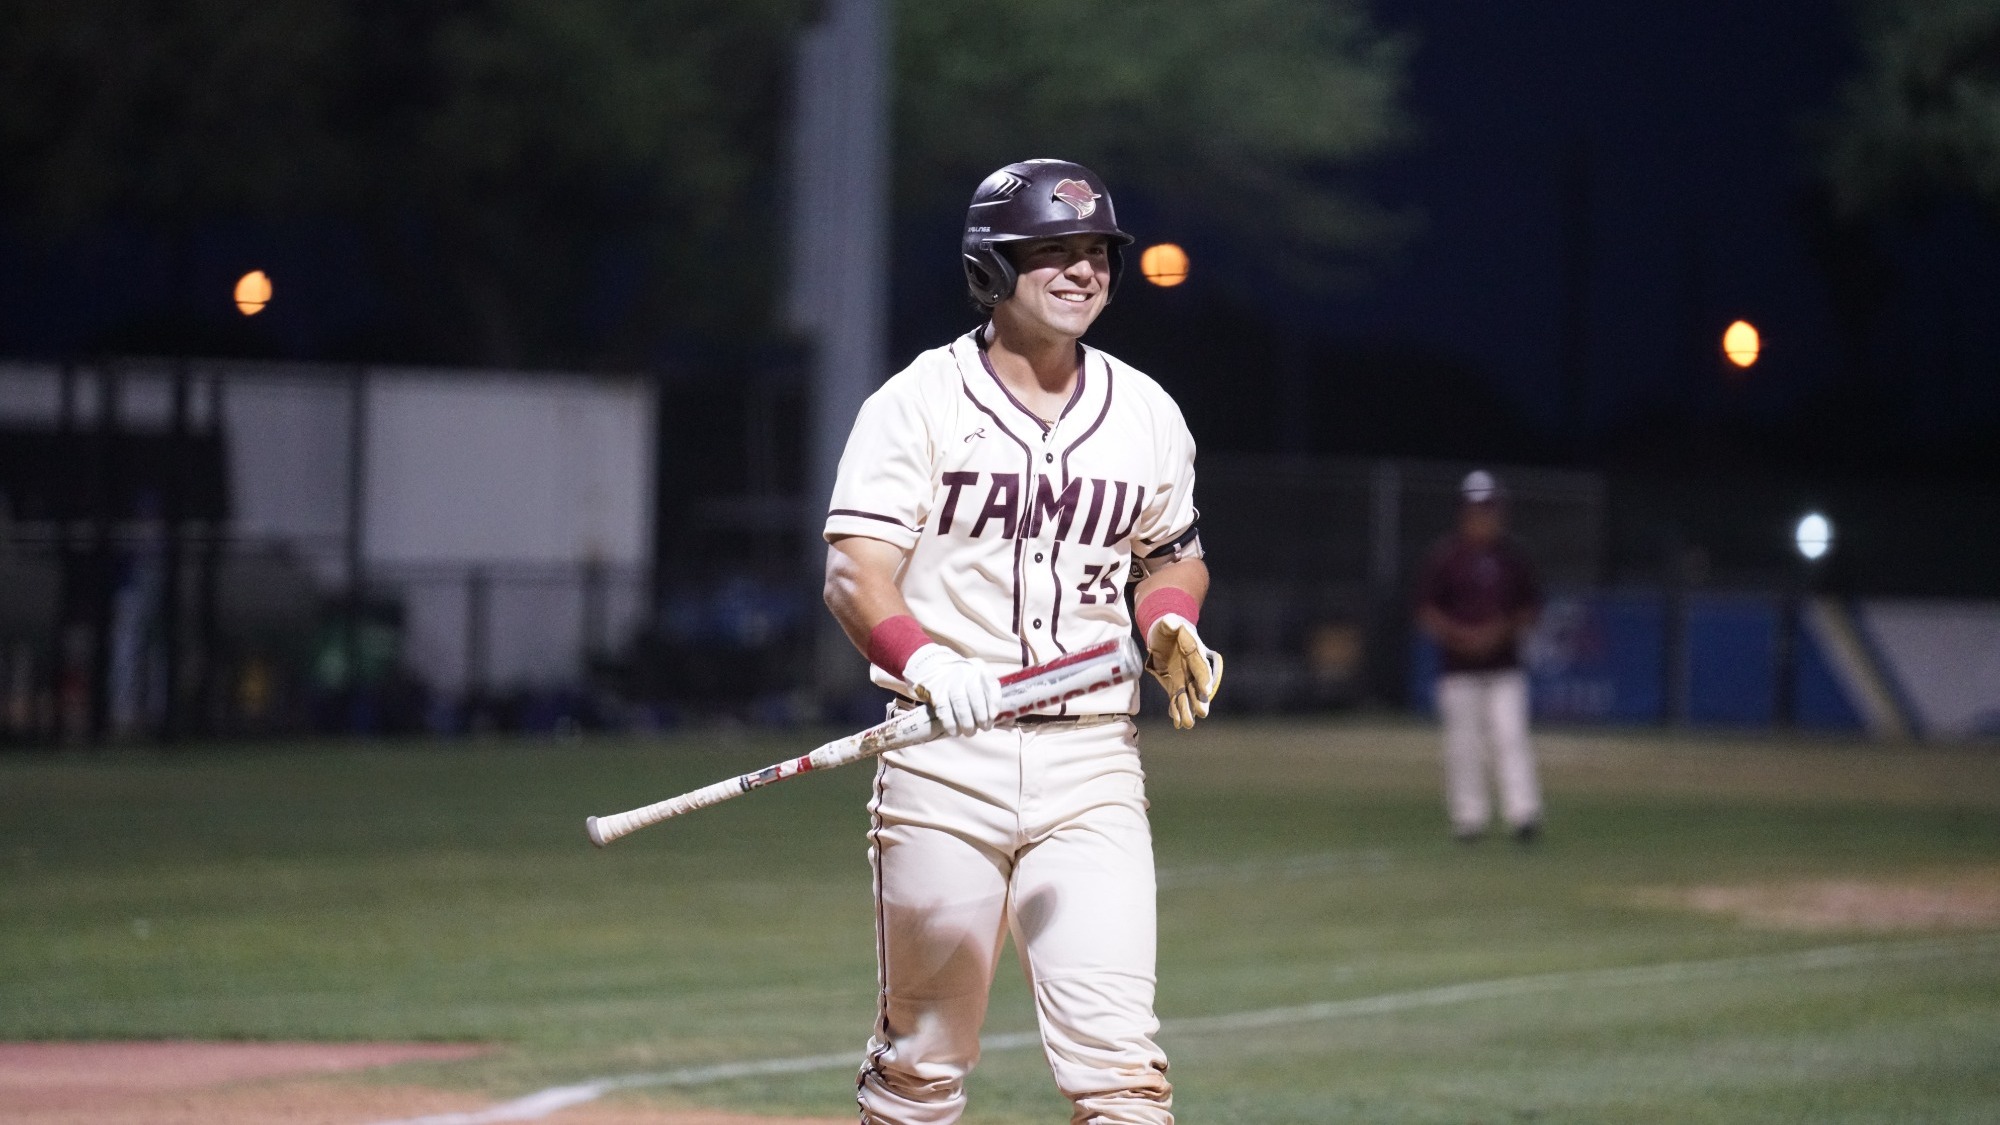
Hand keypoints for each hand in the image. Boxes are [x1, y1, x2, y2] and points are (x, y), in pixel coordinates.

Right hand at [902, 644, 1004, 736]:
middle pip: (976, 697)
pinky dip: (951, 724)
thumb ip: (986, 692)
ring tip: (969, 732)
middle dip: (981, 717)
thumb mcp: (976, 676)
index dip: (994, 703)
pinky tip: (954, 732)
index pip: (991, 685)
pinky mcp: (935, 691)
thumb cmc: (961, 678)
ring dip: (967, 723)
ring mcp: (949, 681)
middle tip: (983, 728)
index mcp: (979, 668)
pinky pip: (944, 710)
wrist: (932, 667)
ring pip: (961, 704)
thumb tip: (990, 720)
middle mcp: (964, 672)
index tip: (993, 717)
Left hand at [1145, 613, 1222, 729]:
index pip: (1200, 666)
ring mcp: (1184, 677)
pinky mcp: (1175, 683)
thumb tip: (1171, 622)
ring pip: (1187, 695)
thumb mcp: (1167, 622)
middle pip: (1197, 685)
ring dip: (1187, 709)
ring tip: (1187, 724)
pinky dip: (1176, 710)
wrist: (1165, 634)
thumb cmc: (1169, 626)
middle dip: (1199, 700)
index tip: (1206, 690)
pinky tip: (1177, 723)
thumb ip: (1170, 623)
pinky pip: (1176, 698)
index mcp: (1195, 651)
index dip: (1203, 678)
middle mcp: (1192, 668)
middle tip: (1202, 713)